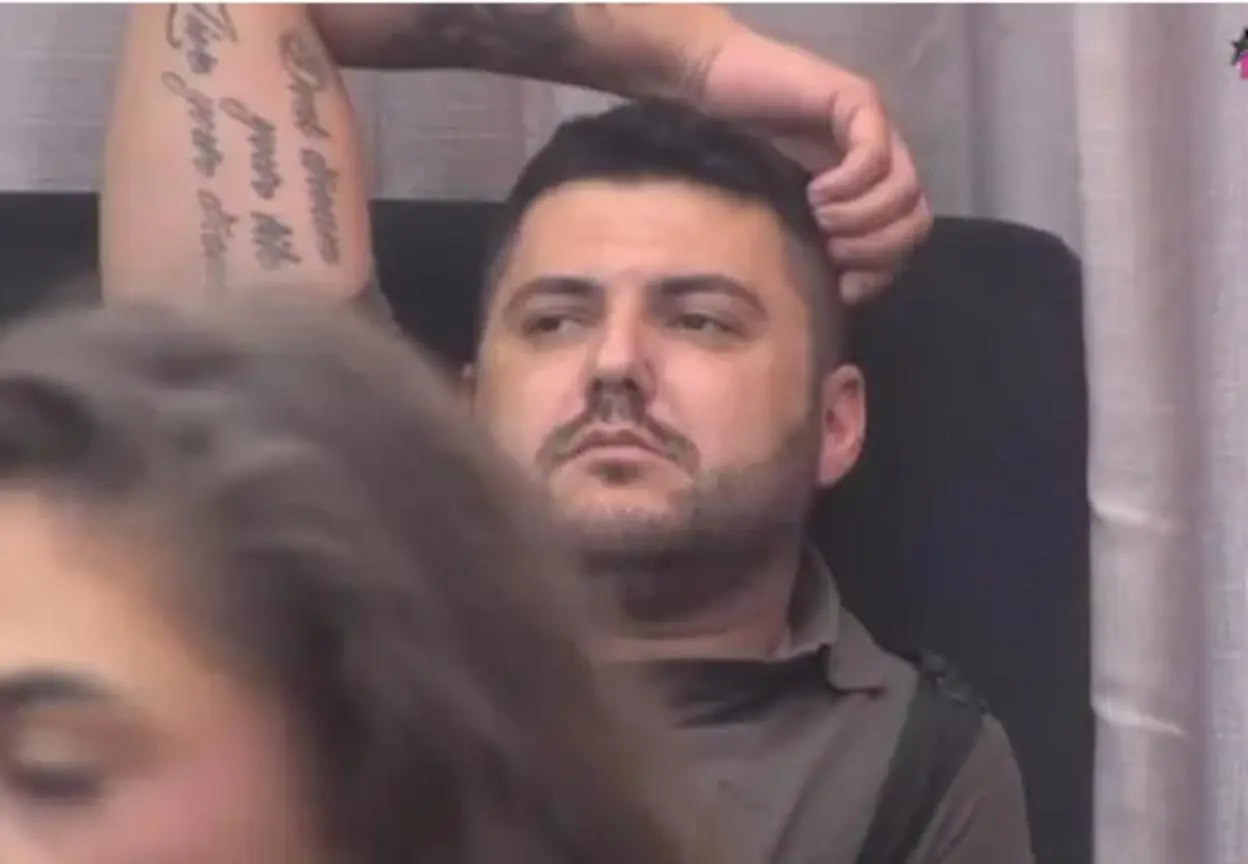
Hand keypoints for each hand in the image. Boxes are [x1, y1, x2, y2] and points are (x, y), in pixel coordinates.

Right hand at [691, 29, 931, 303]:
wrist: (712, 89)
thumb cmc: (734, 154)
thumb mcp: (781, 214)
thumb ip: (813, 243)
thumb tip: (837, 299)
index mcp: (871, 189)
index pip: (905, 241)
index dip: (882, 273)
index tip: (843, 290)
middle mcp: (884, 160)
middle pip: (917, 220)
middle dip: (876, 250)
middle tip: (831, 250)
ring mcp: (875, 128)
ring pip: (905, 191)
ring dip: (861, 218)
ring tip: (819, 217)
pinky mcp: (857, 102)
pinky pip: (875, 155)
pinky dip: (848, 184)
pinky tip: (815, 191)